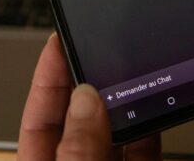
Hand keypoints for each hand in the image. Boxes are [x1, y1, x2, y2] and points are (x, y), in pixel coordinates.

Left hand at [17, 33, 160, 160]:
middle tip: (102, 50)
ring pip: (114, 133)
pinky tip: (155, 109)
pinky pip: (143, 150)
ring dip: (125, 105)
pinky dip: (150, 129)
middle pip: (80, 120)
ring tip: (132, 75)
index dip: (46, 79)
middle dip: (90, 84)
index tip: (58, 44)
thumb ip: (79, 152)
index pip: (38, 120)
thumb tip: (86, 101)